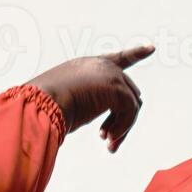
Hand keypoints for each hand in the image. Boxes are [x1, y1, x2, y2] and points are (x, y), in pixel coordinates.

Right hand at [26, 45, 154, 152]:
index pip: (119, 58)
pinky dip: (122, 129)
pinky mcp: (116, 88)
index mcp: (88, 65)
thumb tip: (108, 124)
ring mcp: (111, 75)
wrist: (40, 104)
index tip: (151, 48)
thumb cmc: (47, 106)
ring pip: (132, 105)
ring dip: (122, 127)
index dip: (136, 53)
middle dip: (122, 119)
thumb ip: (90, 103)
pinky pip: (130, 113)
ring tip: (108, 143)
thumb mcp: (69, 100)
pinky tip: (107, 139)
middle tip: (108, 140)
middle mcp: (103, 66)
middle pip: (129, 93)